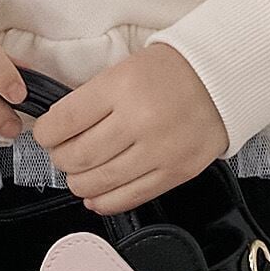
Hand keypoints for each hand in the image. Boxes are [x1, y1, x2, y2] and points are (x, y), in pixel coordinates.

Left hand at [32, 44, 227, 216]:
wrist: (224, 79)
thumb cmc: (173, 71)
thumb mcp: (124, 69)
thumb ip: (92, 99)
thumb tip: (58, 129)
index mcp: (122, 86)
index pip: (64, 121)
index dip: (45, 133)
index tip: (45, 134)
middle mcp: (139, 120)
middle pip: (77, 156)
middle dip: (60, 159)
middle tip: (62, 153)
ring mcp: (159, 151)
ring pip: (98, 182)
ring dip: (78, 182)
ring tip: (79, 174)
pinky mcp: (175, 173)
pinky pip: (129, 197)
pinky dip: (104, 201)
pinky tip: (96, 195)